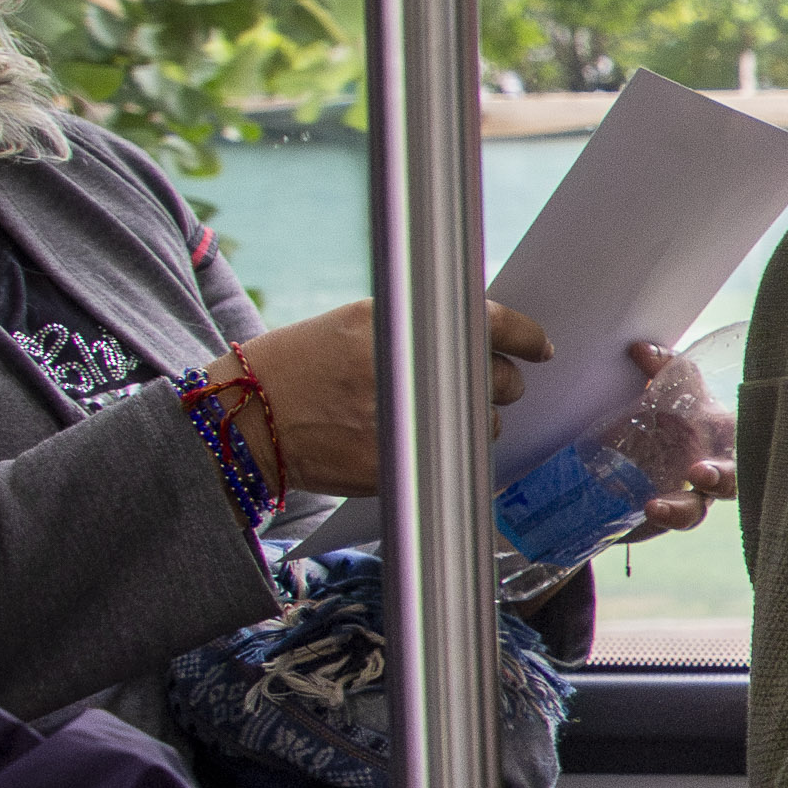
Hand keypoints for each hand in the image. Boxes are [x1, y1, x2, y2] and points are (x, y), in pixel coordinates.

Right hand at [209, 298, 553, 495]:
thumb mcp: (355, 326)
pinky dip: (452, 451)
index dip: (526, 337)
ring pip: (484, 425)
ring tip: (434, 415)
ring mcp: (411, 420)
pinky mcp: (406, 464)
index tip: (541, 347)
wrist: (246, 419)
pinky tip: (426, 442)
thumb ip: (420, 332)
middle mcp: (411, 369)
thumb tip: (481, 343)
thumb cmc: (299, 368)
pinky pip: (459, 460)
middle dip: (499, 383)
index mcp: (399, 325)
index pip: (491, 324)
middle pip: (498, 380)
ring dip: (474, 421)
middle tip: (485, 384)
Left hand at [624, 340, 738, 534]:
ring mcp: (696, 496)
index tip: (742, 429)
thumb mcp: (672, 392)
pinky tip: (646, 512)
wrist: (639, 456)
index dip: (754, 435)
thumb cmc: (675, 420)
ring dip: (682, 511)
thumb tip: (640, 349)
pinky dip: (663, 517)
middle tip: (700, 473)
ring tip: (655, 507)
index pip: (748, 433)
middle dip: (723, 478)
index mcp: (725, 434)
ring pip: (698, 510)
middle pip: (733, 479)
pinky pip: (675, 520)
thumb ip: (664, 370)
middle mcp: (717, 467)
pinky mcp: (672, 515)